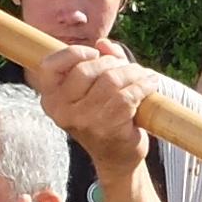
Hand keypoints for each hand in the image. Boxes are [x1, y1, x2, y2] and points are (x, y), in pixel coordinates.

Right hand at [30, 45, 153, 181]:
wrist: (117, 157)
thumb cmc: (104, 118)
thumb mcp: (93, 90)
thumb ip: (98, 62)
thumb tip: (104, 44)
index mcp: (51, 99)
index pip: (50, 66)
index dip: (74, 53)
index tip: (94, 53)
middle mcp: (62, 111)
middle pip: (86, 69)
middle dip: (112, 63)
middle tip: (127, 68)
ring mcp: (84, 121)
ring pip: (111, 80)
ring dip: (133, 73)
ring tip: (142, 75)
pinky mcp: (108, 127)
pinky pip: (129, 95)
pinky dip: (144, 85)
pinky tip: (150, 84)